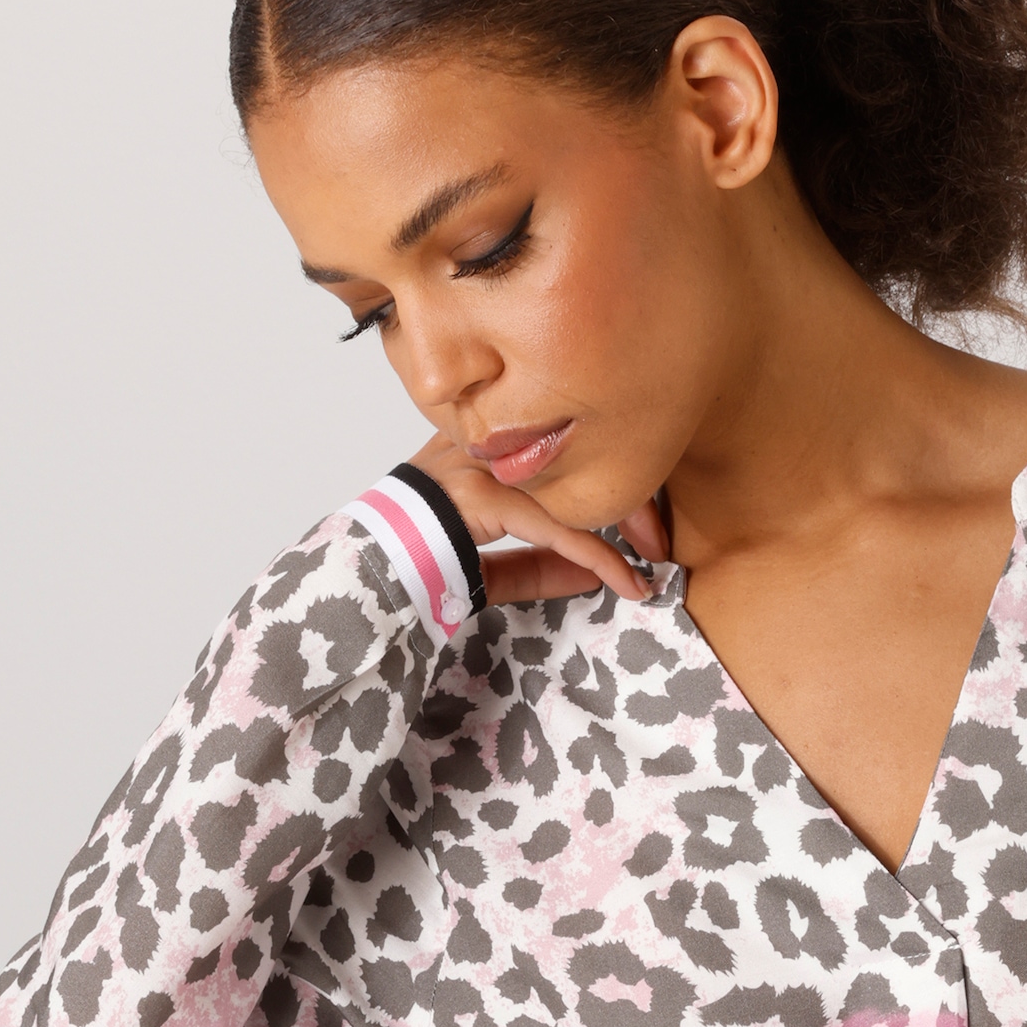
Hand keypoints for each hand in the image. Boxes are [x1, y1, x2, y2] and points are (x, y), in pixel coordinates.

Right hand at [407, 433, 668, 606]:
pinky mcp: (482, 498)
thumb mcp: (489, 568)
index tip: (641, 517)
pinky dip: (595, 556)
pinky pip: (554, 526)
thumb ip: (537, 567)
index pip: (559, 449)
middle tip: (659, 539)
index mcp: (483, 447)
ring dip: (619, 528)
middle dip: (624, 500)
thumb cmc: (418, 566)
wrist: (368, 576)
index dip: (605, 480)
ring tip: (651, 562)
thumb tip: (592, 576)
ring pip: (570, 490)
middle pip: (574, 459)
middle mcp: (483, 446)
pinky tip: (624, 580)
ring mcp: (481, 467)